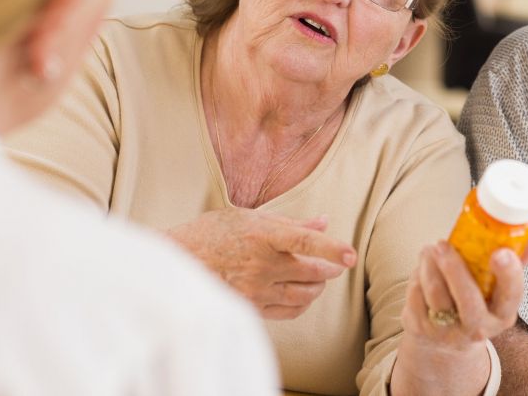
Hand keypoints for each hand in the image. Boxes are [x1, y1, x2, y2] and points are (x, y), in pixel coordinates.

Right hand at [168, 208, 355, 318]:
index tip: (351, 255)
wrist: (176, 261)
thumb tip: (324, 221)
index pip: (306, 241)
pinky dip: (303, 302)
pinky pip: (290, 310)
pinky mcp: (251, 307)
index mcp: (262, 236)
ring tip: (318, 277)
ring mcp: (255, 289)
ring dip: (318, 286)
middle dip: (330, 268)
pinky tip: (302, 293)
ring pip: (304, 294)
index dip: (331, 248)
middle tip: (335, 264)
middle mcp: (261, 264)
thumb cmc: (214, 232)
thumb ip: (290, 222)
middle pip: (312, 272)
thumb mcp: (250, 217)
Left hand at [402, 232, 527, 348]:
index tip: (501, 252)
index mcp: (502, 315)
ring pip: (436, 293)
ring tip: (431, 250)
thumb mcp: (497, 290)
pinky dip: (417, 275)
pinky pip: (416, 295)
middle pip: (468, 300)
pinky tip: (423, 268)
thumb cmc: (476, 304)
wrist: (445, 343)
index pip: (511, 296)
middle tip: (443, 244)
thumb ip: (516, 261)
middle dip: (455, 269)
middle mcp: (477, 328)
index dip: (509, 274)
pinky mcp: (420, 328)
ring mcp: (447, 332)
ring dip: (430, 265)